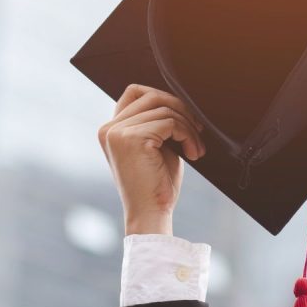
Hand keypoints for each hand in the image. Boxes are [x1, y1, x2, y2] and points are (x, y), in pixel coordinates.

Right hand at [97, 84, 205, 235]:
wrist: (151, 214)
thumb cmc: (156, 185)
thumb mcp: (155, 147)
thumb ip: (156, 122)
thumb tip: (177, 99)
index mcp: (110, 130)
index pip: (134, 92)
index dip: (162, 98)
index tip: (183, 118)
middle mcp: (109, 129)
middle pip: (151, 95)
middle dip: (180, 109)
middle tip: (197, 130)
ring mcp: (118, 132)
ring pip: (164, 109)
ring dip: (188, 126)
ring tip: (196, 148)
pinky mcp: (132, 139)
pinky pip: (170, 122)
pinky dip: (187, 135)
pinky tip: (193, 153)